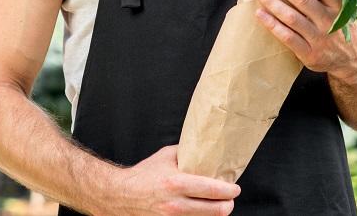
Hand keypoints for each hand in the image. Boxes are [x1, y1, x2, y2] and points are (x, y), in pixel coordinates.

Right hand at [101, 145, 238, 214]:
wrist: (122, 195)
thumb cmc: (144, 174)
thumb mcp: (166, 156)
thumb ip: (187, 152)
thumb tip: (206, 147)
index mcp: (176, 183)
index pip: (212, 189)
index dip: (229, 191)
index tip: (235, 188)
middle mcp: (175, 204)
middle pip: (215, 211)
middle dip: (227, 205)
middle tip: (230, 199)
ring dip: (216, 213)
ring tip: (219, 205)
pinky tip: (203, 210)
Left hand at [252, 0, 356, 81]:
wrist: (356, 61)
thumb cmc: (342, 27)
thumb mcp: (343, 7)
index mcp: (339, 4)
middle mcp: (330, 20)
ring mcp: (320, 38)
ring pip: (291, 16)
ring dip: (271, 1)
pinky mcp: (310, 54)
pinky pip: (287, 37)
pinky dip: (272, 24)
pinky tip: (260, 13)